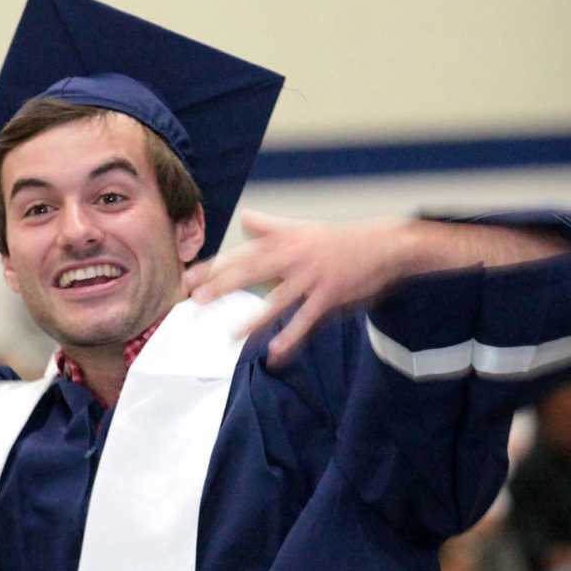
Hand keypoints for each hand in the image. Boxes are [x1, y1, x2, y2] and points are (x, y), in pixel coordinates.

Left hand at [185, 211, 413, 366]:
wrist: (382, 244)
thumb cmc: (339, 240)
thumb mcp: (302, 229)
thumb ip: (271, 228)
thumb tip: (246, 218)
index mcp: (284, 242)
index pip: (242, 254)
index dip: (214, 266)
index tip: (189, 278)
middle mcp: (293, 256)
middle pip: (251, 272)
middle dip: (222, 286)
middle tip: (196, 300)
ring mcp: (311, 276)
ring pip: (277, 300)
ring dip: (253, 319)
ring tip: (231, 335)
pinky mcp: (330, 294)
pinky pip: (306, 319)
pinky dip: (291, 336)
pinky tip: (274, 352)